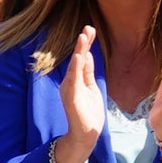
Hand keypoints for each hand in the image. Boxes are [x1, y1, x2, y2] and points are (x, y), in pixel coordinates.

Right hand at [57, 25, 105, 153]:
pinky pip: (73, 80)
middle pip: (77, 58)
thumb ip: (87, 73)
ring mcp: (70, 89)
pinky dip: (75, 67)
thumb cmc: (88, 114)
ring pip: (74, 66)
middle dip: (83, 43)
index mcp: (76, 80)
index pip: (82, 58)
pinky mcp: (71, 97)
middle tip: (88, 27)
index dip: (86, 44)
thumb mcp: (91, 88)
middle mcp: (70, 82)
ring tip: (83, 36)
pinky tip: (78, 56)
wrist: (85, 135)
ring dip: (79, 50)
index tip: (91, 30)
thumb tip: (87, 55)